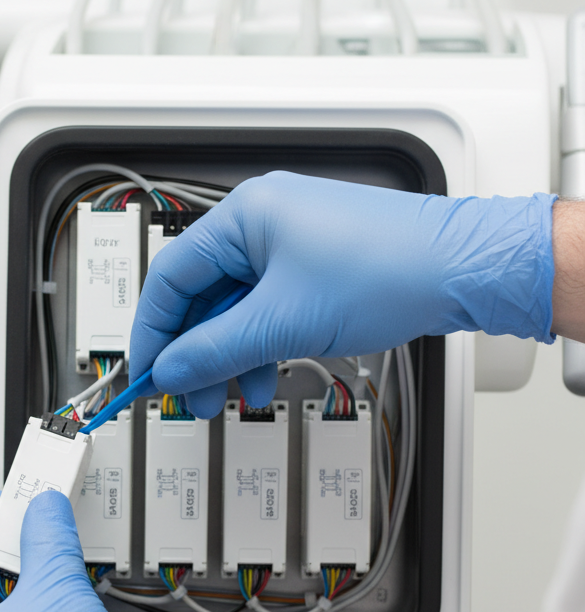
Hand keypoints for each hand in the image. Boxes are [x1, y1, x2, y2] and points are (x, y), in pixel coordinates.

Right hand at [130, 171, 555, 417]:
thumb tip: (171, 370)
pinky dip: (260, 347)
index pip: (171, 277)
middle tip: (189, 395)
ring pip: (235, 309)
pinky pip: (267, 311)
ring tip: (232, 396)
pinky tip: (265, 375)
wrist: (464, 269)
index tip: (147, 373)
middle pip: (203, 297)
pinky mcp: (315, 268)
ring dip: (228, 357)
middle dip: (194, 352)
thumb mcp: (282, 321)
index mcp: (245, 216)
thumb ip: (214, 350)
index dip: (153, 331)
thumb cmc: (389, 268)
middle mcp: (263, 224)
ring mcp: (291, 245)